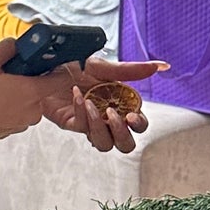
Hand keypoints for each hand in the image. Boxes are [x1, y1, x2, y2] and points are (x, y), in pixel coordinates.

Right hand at [0, 38, 80, 152]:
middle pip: (42, 88)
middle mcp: (32, 111)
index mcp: (31, 92)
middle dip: (28, 77)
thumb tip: (18, 44)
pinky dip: (7, 104)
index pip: (63, 79)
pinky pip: (16, 112)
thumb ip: (8, 47)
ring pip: (28, 100)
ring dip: (16, 91)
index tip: (47, 58)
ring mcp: (21, 123)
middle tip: (5, 70)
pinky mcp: (10, 130)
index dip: (59, 66)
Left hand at [42, 58, 165, 154]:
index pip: (139, 125)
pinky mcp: (72, 123)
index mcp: (120, 104)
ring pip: (104, 144)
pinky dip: (81, 112)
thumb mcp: (104, 66)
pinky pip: (82, 127)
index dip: (139, 125)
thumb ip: (132, 70)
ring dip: (100, 127)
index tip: (132, 116)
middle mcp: (107, 117)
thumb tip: (162, 65)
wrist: (47, 64)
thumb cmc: (76, 65)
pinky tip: (78, 96)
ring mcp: (90, 123)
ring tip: (93, 106)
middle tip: (114, 116)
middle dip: (122, 135)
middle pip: (125, 144)